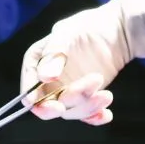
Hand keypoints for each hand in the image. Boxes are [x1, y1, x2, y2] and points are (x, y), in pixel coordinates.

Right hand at [19, 5, 124, 125]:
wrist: (115, 31)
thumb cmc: (87, 26)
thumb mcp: (68, 33)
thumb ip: (54, 54)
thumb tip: (45, 77)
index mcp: (36, 62)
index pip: (29, 88)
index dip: (38, 100)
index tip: (56, 106)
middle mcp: (47, 80)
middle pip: (50, 103)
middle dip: (69, 102)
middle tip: (88, 92)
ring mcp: (66, 90)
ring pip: (70, 110)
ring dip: (88, 106)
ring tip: (107, 94)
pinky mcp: (84, 97)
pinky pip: (85, 114)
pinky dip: (95, 117)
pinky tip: (106, 114)